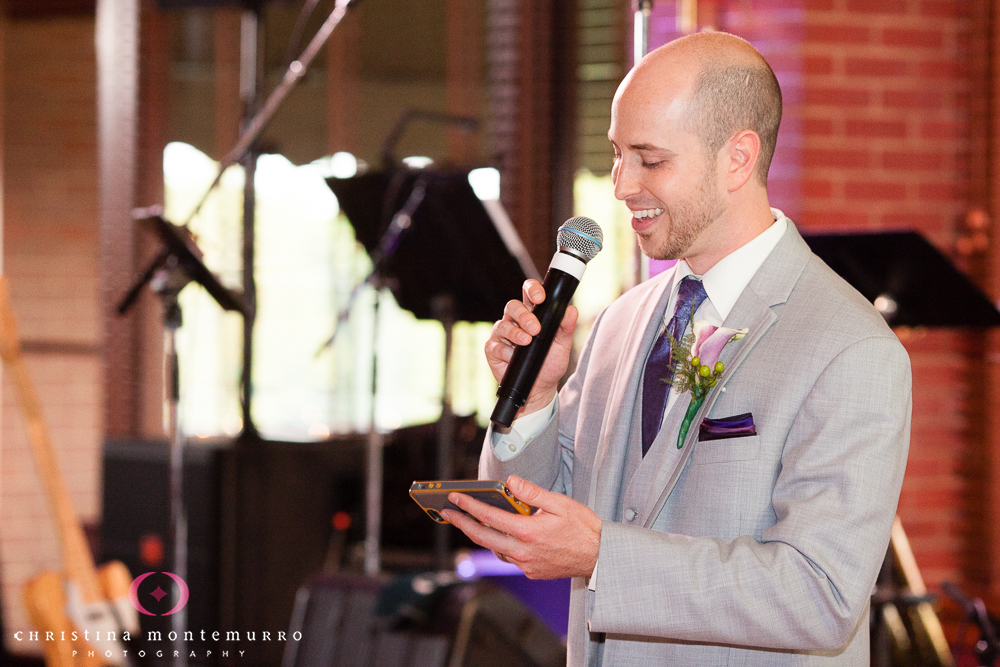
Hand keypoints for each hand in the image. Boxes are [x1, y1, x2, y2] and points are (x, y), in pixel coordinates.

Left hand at [441, 476, 600, 579]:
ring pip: (495, 549)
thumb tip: (511, 482)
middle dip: (462, 523)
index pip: (489, 517)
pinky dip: (501, 546)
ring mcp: (526, 565)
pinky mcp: (532, 572)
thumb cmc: (584, 528)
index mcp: (528, 531)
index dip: (468, 505)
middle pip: (483, 537)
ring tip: (469, 522)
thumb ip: (532, 493)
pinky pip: (509, 558)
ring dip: (481, 535)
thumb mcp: (560, 503)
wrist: (601, 557)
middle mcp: (523, 551)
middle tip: (447, 513)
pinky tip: (500, 535)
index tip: (454, 497)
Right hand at [485, 279, 578, 418]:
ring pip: (502, 325)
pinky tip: (513, 357)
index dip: (532, 290)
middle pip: (513, 306)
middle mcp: (515, 321)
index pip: (529, 293)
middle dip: (524, 315)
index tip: (540, 298)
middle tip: (535, 328)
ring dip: (515, 333)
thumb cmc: (550, 363)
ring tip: (527, 341)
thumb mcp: (562, 346)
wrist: (540, 388)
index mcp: (532, 313)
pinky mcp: (493, 350)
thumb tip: (571, 310)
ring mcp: (502, 335)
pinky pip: (494, 346)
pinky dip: (505, 351)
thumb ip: (566, 328)